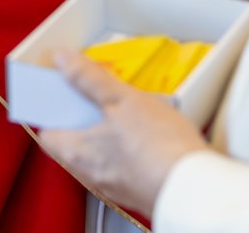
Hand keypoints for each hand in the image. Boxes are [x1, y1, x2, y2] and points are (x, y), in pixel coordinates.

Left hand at [38, 50, 208, 215]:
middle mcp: (91, 173)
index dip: (53, 109)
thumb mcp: (120, 99)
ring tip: (130, 111)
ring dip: (111, 131)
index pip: (48, 132)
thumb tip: (62, 60)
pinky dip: (131, 147)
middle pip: (76, 140)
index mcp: (76, 152)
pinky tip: (150, 134)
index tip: (62, 91)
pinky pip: (126, 164)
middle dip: (86, 116)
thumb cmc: (158, 148)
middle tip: (100, 95)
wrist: (200, 188)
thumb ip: (87, 78)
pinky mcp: (140, 189)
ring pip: (102, 152)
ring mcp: (116, 184)